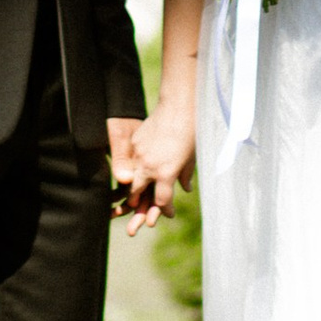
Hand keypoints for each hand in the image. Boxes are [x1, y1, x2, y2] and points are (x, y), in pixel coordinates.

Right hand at [112, 103, 193, 231]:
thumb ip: (185, 176)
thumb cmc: (190, 134)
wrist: (178, 107)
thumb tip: (185, 188)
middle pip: (136, 193)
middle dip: (136, 203)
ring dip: (132, 186)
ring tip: (133, 192)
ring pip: (130, 178)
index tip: (169, 212)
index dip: (165, 210)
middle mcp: (149, 167)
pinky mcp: (135, 144)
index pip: (162, 201)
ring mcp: (139, 155)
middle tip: (138, 211)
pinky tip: (137, 168)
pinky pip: (131, 161)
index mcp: (166, 174)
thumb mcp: (190, 159)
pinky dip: (134, 168)